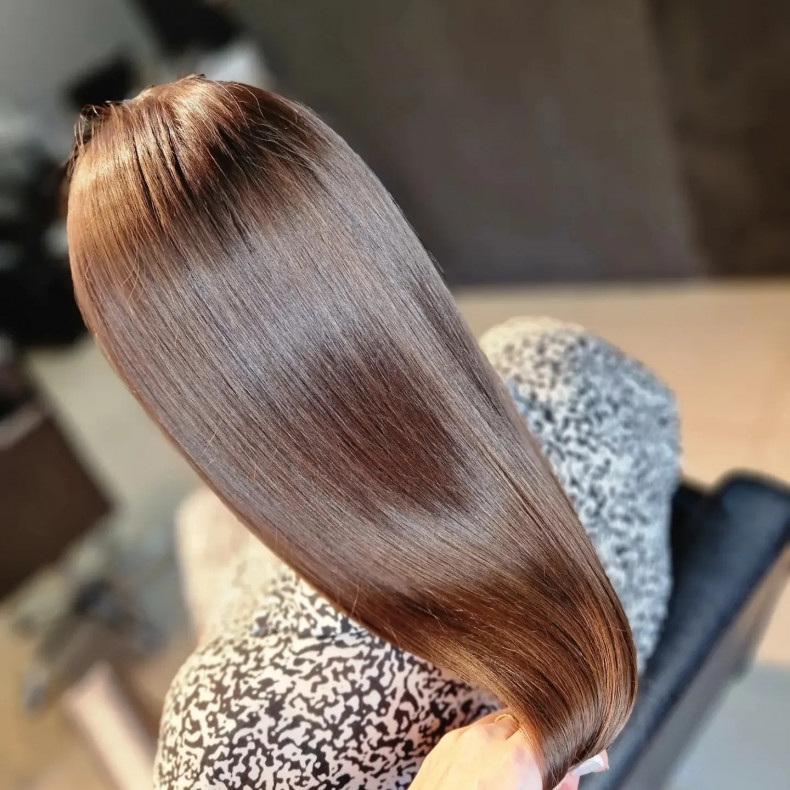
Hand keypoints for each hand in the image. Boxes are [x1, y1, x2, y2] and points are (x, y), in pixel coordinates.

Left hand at [409, 711, 606, 789]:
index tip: (577, 756)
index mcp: (516, 760)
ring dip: (512, 741)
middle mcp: (488, 740)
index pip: (554, 728)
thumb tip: (570, 773)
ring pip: (500, 723)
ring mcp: (463, 738)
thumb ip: (554, 785)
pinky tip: (487, 770)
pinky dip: (487, 745)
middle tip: (544, 772)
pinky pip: (476, 732)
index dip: (566, 743)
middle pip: (528, 722)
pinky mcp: (444, 744)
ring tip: (512, 772)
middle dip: (539, 742)